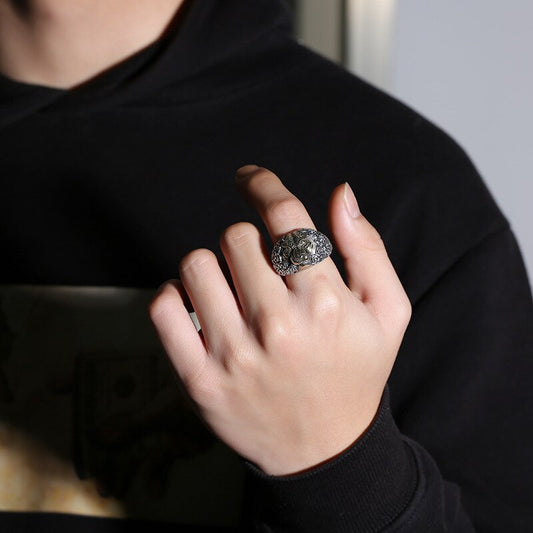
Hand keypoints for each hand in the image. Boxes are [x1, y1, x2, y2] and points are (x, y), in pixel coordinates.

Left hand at [149, 166, 410, 475]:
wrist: (324, 451)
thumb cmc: (357, 372)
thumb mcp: (387, 313)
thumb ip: (368, 248)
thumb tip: (340, 193)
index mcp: (327, 304)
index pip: (284, 217)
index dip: (263, 184)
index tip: (250, 178)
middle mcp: (278, 327)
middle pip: (235, 236)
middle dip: (247, 240)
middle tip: (260, 268)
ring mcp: (234, 357)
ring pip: (196, 264)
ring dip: (213, 266)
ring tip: (233, 291)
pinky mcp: (200, 382)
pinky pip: (163, 308)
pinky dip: (174, 296)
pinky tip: (200, 307)